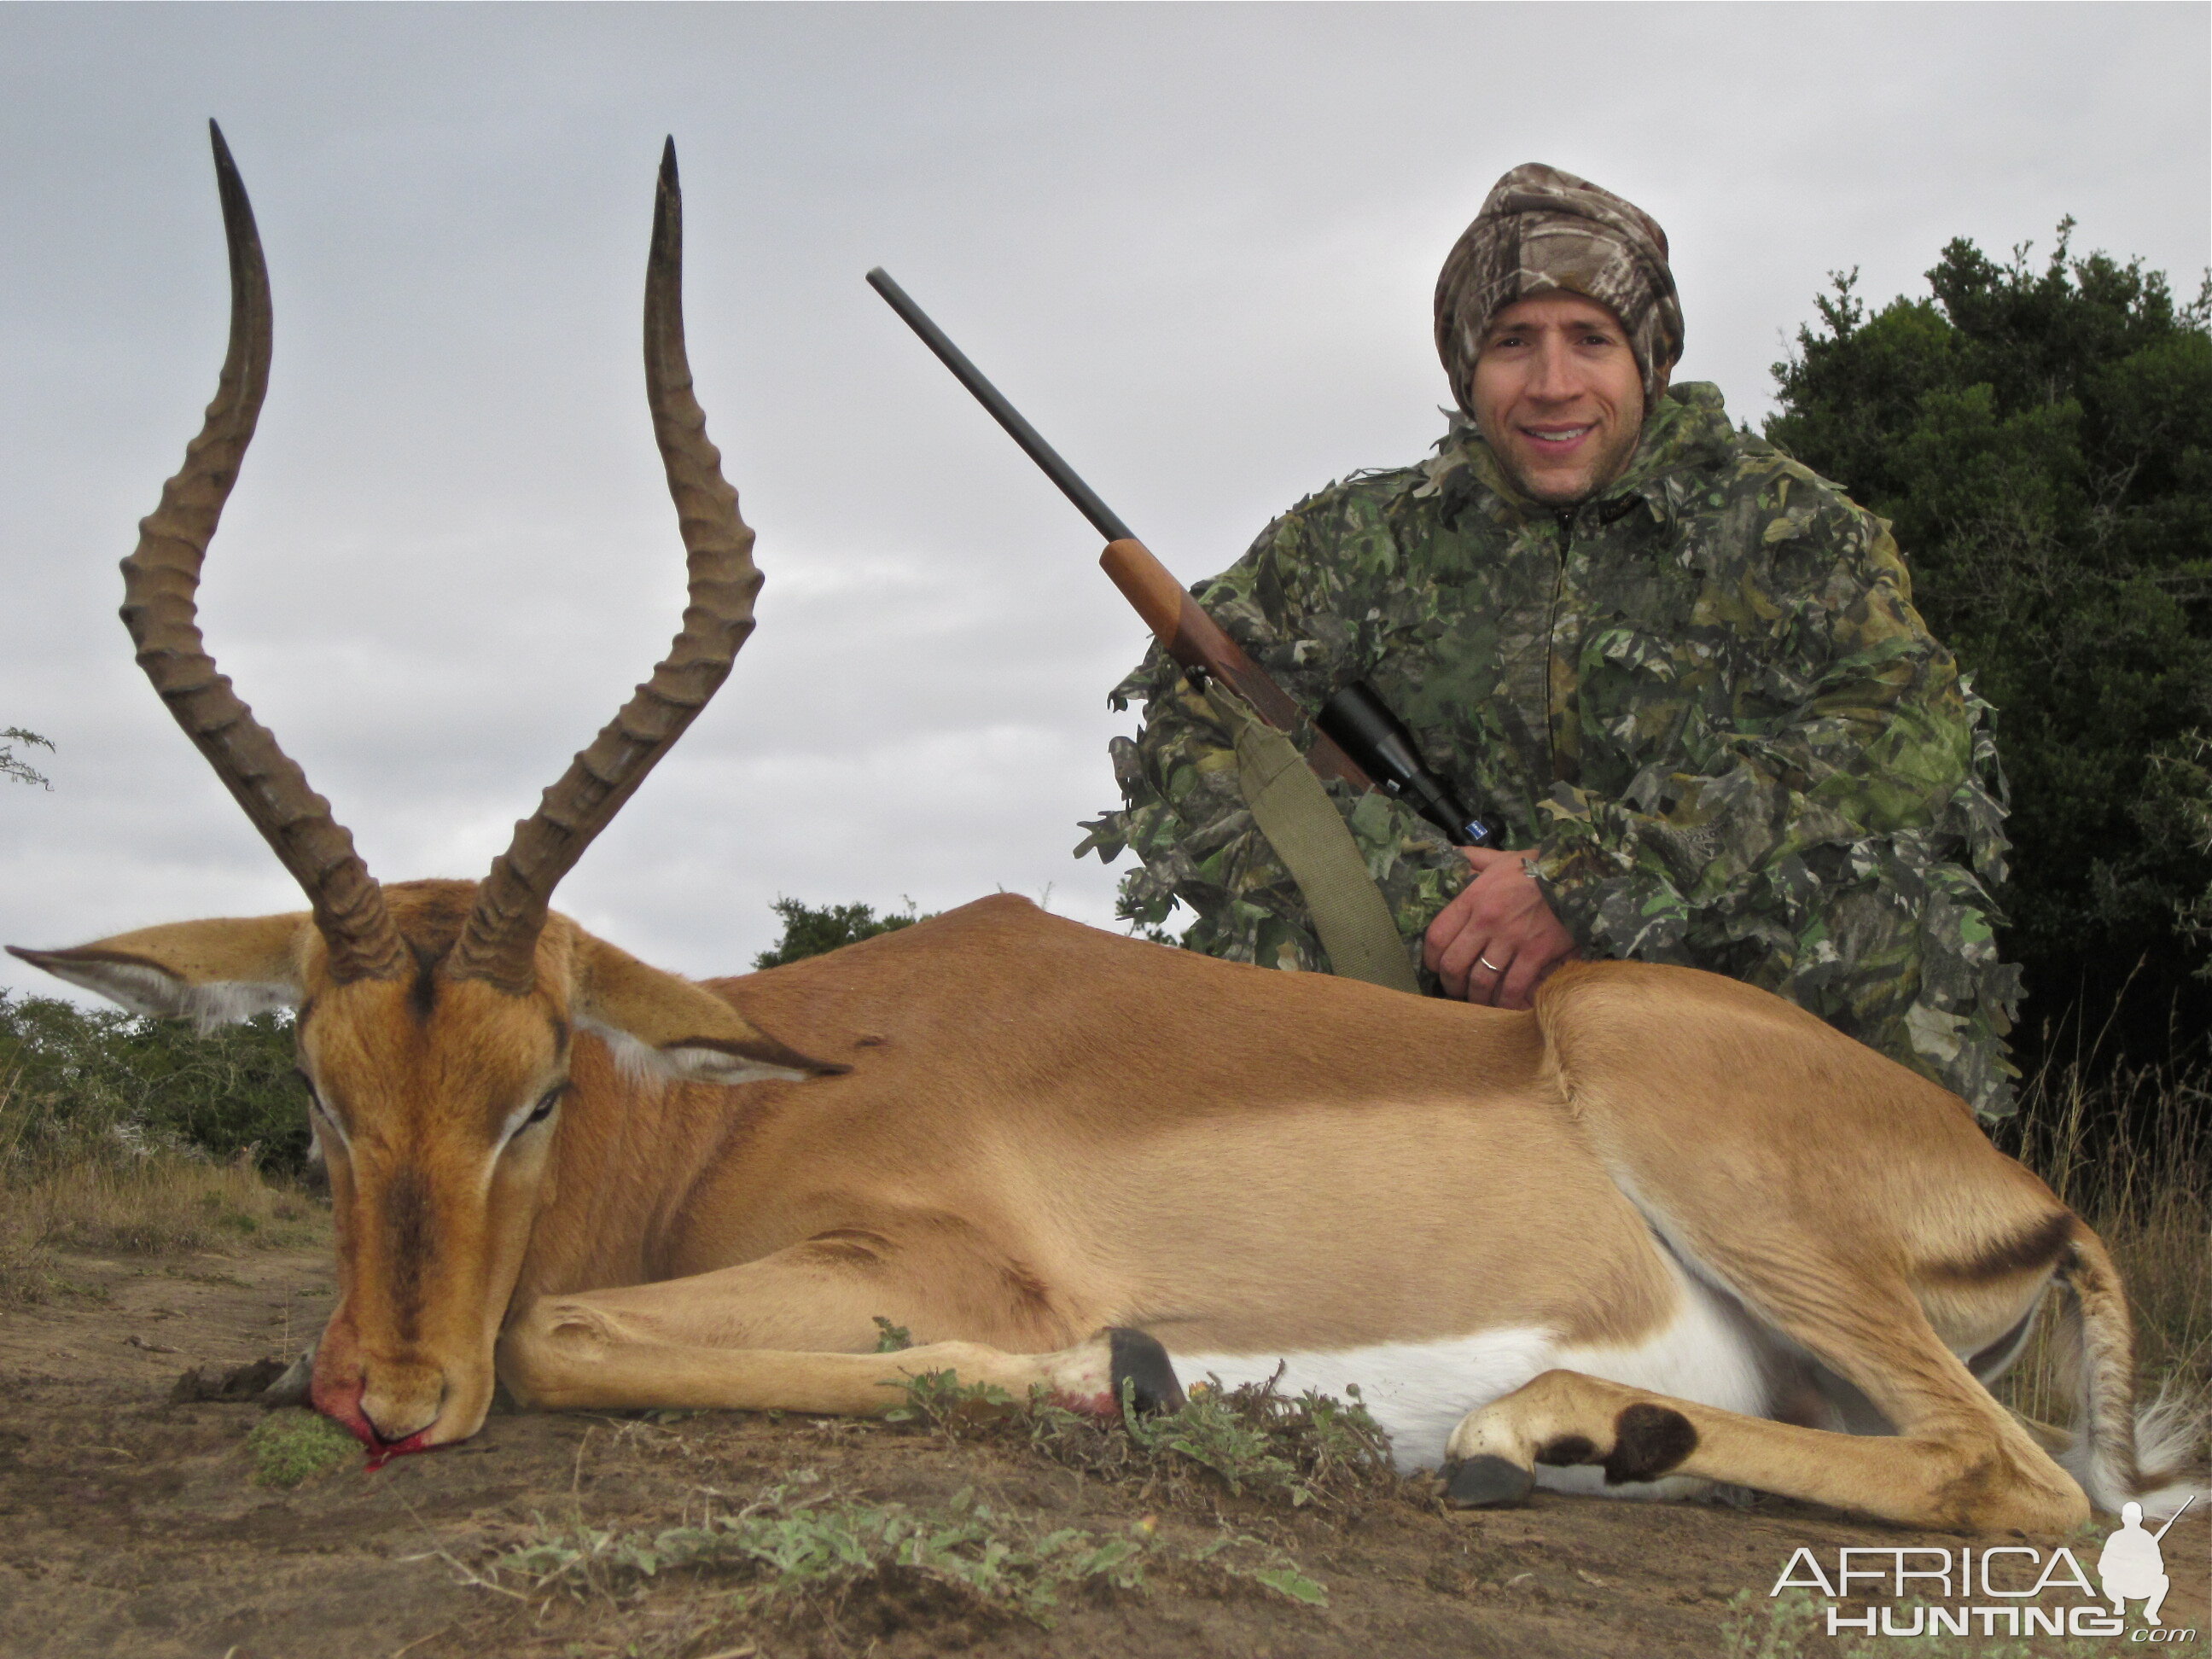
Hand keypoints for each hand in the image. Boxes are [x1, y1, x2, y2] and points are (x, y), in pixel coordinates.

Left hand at [1422, 846, 1577, 1008]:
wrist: (1579, 875)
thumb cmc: (1538, 868)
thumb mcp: (1501, 857)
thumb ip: (1473, 859)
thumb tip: (1451, 856)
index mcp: (1474, 898)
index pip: (1437, 936)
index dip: (1431, 959)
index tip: (1436, 966)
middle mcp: (1487, 920)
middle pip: (1454, 964)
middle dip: (1451, 983)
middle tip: (1456, 989)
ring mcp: (1512, 939)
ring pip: (1481, 981)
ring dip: (1477, 997)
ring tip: (1479, 1000)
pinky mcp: (1536, 954)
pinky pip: (1513, 987)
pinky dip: (1507, 1001)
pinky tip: (1506, 1004)